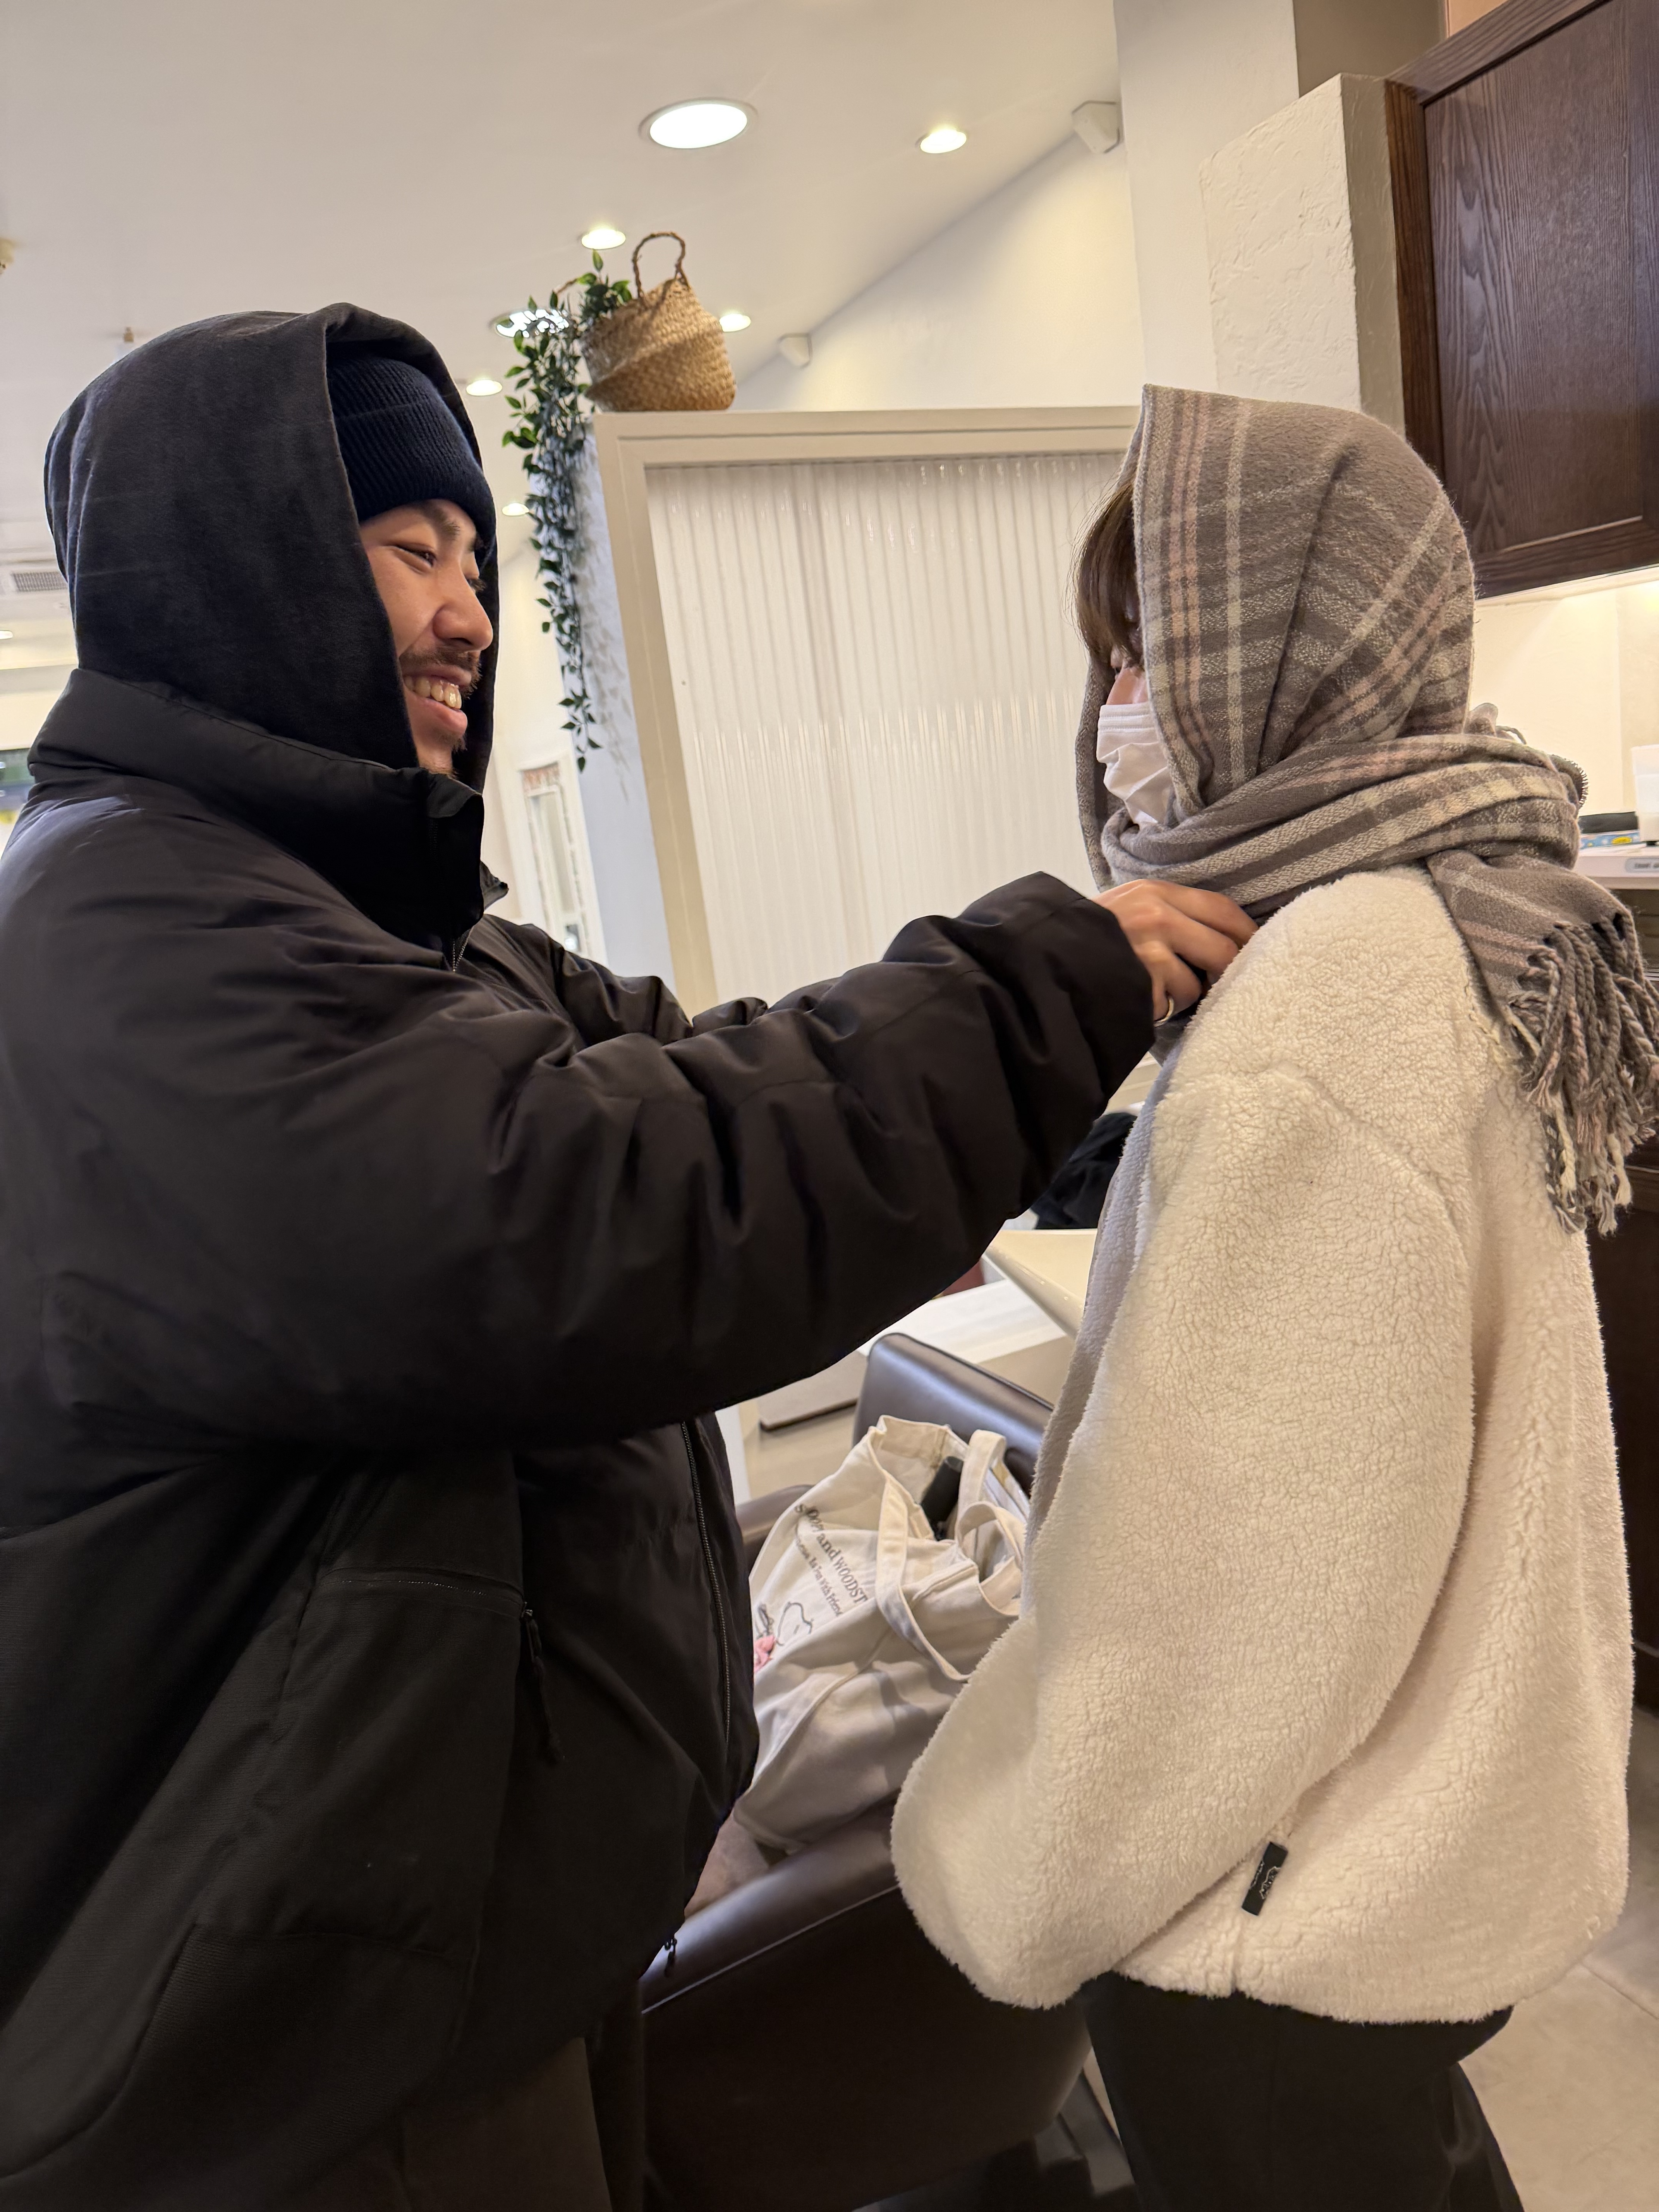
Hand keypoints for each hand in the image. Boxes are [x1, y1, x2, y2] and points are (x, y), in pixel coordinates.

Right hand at [1093, 880, 1255, 1022]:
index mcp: (1154, 892)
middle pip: (1222, 947)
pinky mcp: (1138, 981)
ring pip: (1196, 983)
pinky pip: (1170, 1003)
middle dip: (1226, 972)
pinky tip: (1139, 999)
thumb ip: (1170, 915)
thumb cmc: (1090, 938)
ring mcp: (1146, 948)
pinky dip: (1159, 1008)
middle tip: (1219, 984)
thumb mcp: (1129, 909)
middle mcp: (1153, 914)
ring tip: (1155, 991)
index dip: (1246, 932)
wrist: (1043, 959)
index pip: (1221, 907)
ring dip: (1183, 996)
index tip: (1255, 949)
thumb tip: (1223, 941)